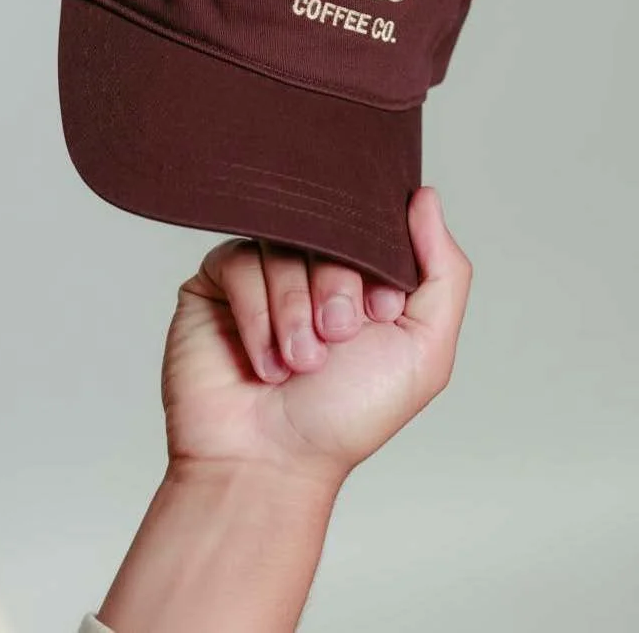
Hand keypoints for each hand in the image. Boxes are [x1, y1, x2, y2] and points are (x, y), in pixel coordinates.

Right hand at [161, 187, 472, 489]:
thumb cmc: (345, 418)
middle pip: (327, 228)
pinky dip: (257, 315)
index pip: (370, 223)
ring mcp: (263, 270)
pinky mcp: (216, 281)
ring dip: (294, 311)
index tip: (380, 314)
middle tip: (335, 340)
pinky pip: (237, 260)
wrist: (269, 462)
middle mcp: (313, 265)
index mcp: (363, 273)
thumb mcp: (424, 350)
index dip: (376, 263)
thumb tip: (426, 196)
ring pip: (281, 243)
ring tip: (299, 363)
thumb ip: (443, 271)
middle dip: (336, 289)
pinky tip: (263, 361)